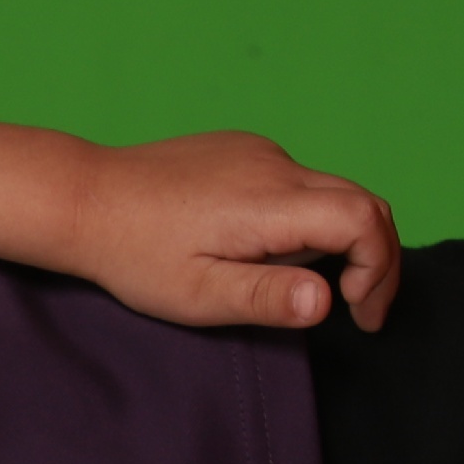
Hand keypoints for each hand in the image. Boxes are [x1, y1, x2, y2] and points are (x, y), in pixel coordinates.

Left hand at [66, 132, 401, 333]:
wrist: (85, 199)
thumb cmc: (135, 254)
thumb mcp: (198, 294)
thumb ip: (266, 298)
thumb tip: (327, 302)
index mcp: (269, 203)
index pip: (364, 220)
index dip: (379, 268)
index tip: (357, 313)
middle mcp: (274, 166)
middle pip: (363, 202)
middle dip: (375, 259)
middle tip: (359, 311)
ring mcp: (260, 152)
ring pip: (332, 191)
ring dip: (340, 239)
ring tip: (301, 283)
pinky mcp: (243, 150)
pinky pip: (298, 181)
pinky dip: (308, 218)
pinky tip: (264, 250)